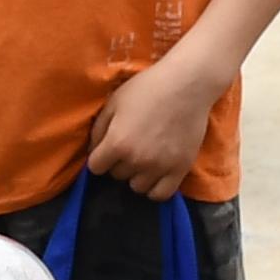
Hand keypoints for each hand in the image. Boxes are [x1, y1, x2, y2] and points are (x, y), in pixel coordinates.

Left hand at [87, 53, 218, 195]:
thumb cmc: (147, 88)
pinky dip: (155, 188)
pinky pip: (161, 194)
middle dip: (119, 162)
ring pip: (137, 187)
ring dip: (137, 175)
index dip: (99, 157)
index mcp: (117, 144)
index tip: (108, 148)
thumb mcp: (114, 102)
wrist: (187, 84)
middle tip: (131, 145)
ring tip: (144, 158)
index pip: (96, 167)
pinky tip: (155, 174)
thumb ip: (98, 130)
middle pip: (117, 175)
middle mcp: (137, 160)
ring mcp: (160, 167)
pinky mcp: (180, 169)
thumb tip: (92, 152)